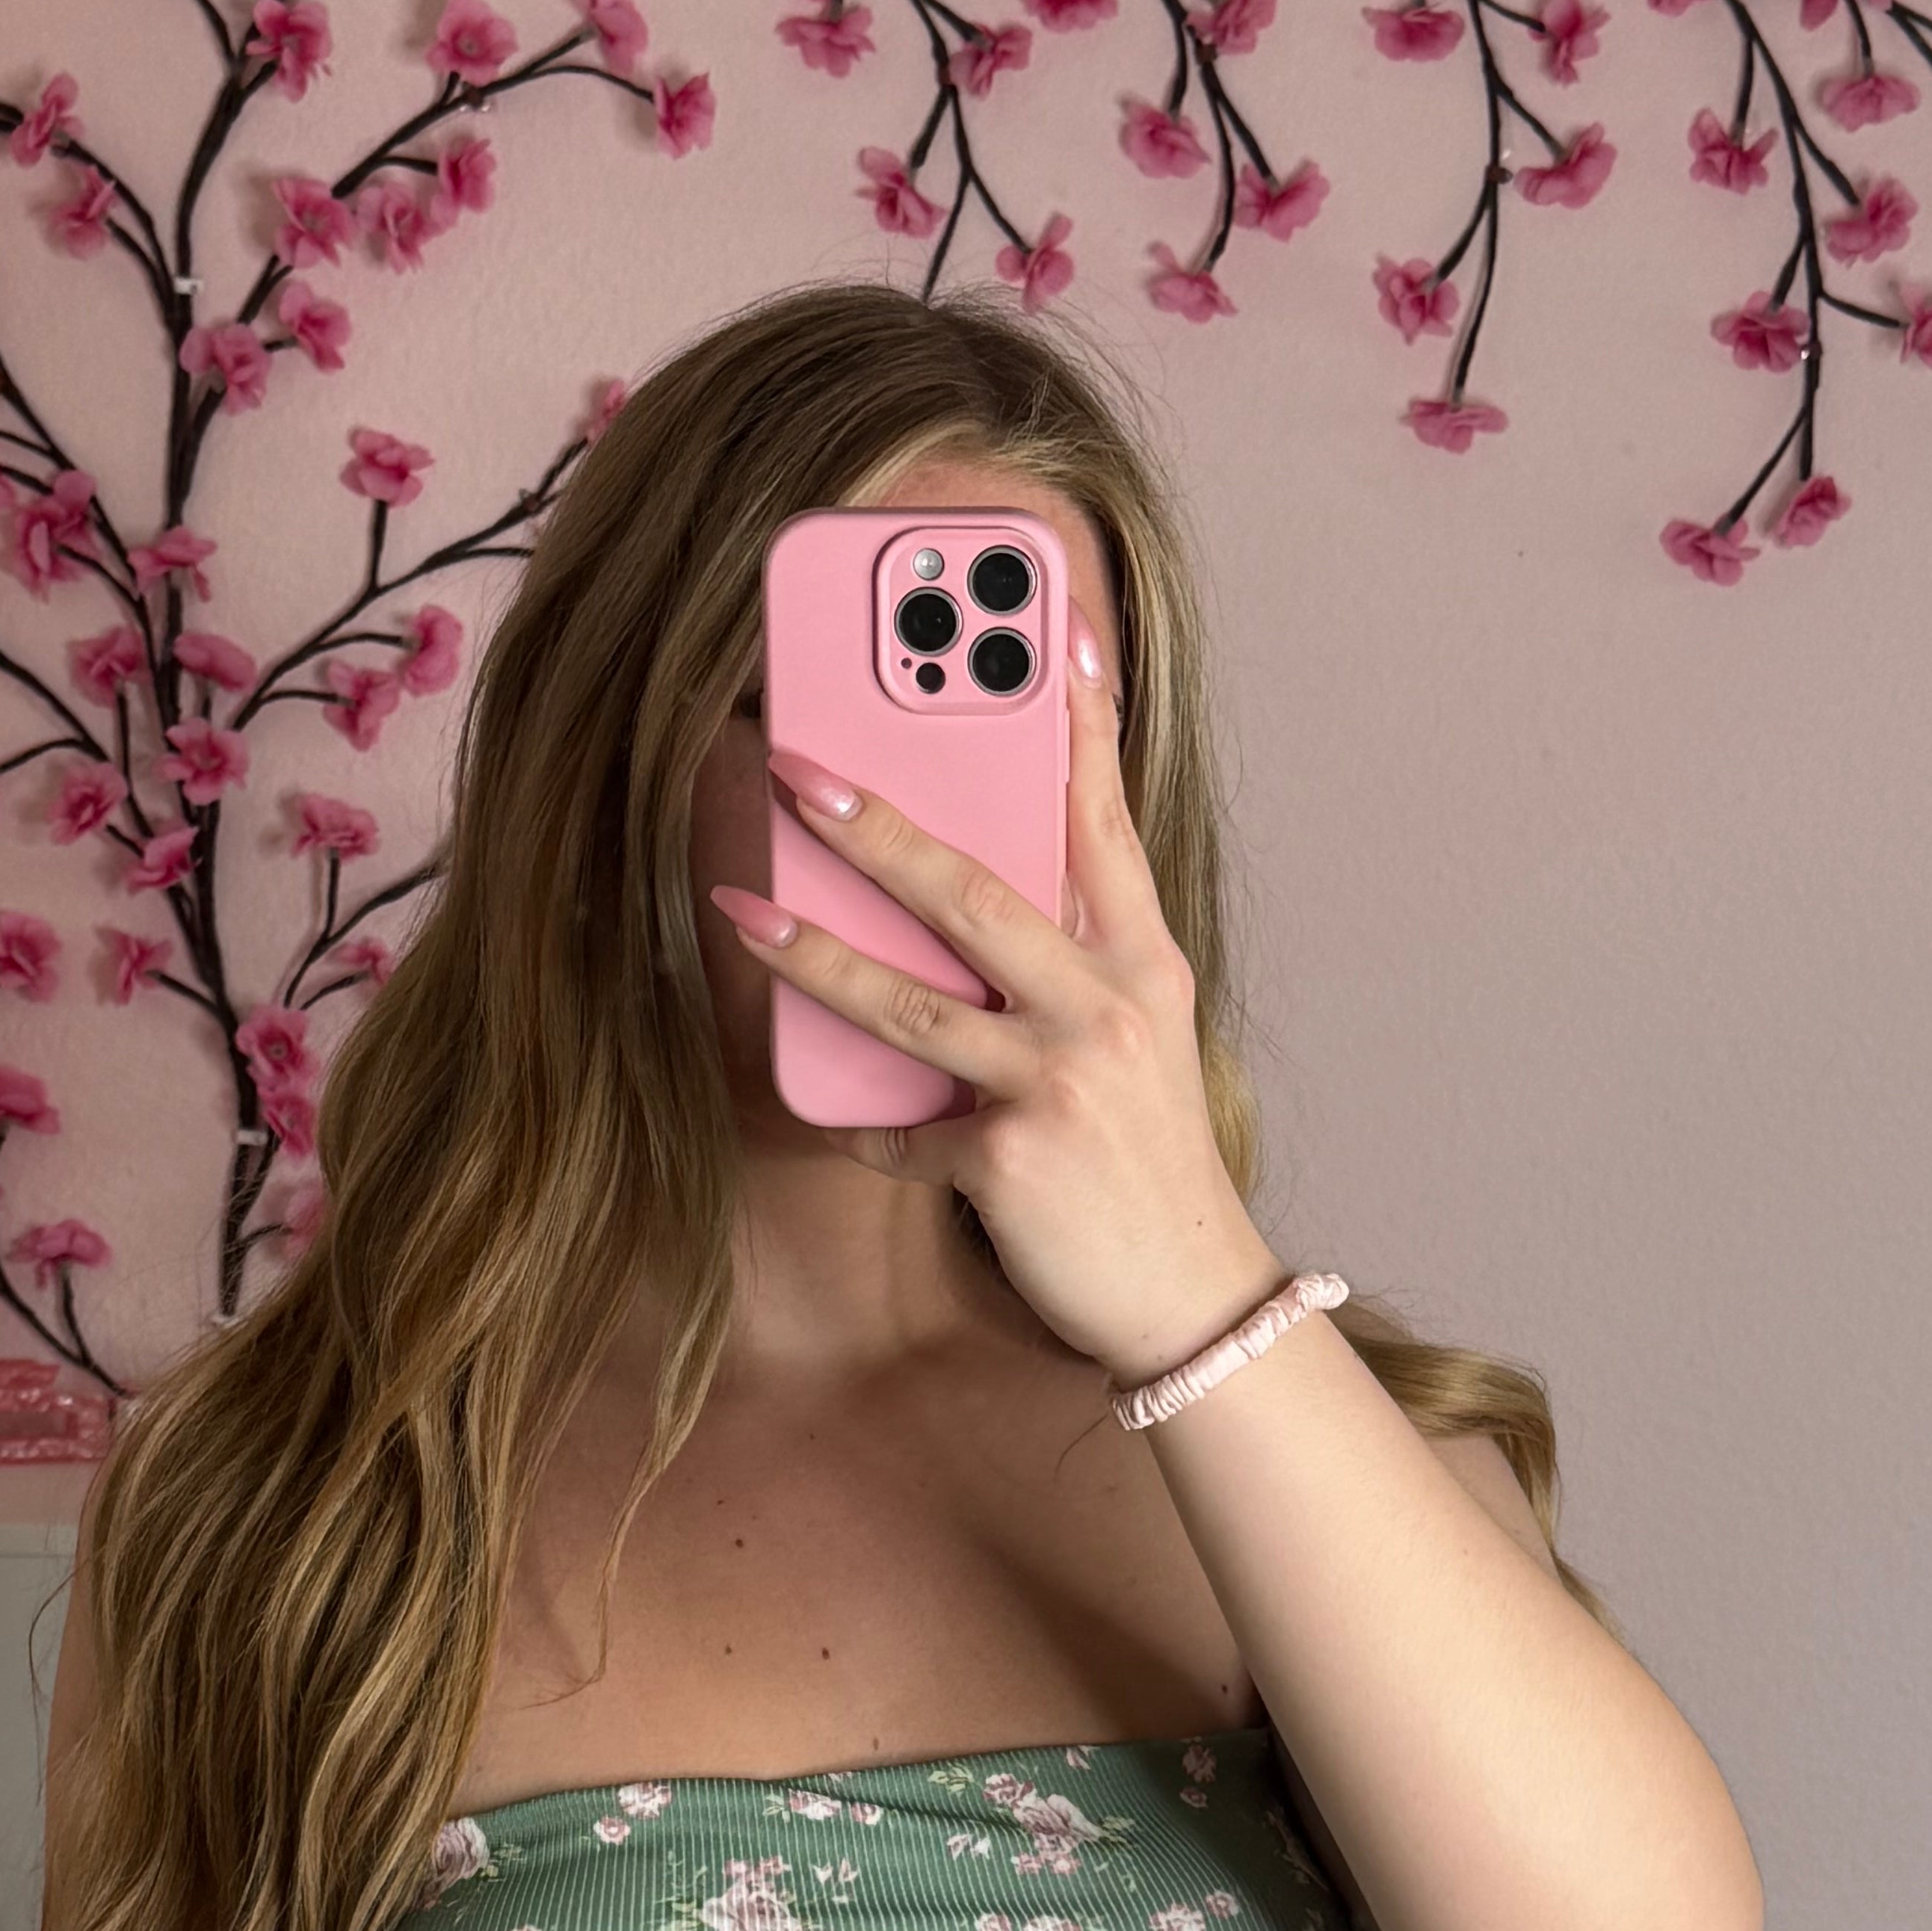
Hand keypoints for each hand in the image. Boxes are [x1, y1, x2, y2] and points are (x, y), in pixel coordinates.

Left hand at [705, 611, 1290, 1388]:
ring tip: (738, 911)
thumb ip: (1070, 958)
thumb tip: (970, 885)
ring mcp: (1058, 1084)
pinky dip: (864, 1129)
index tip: (1046, 633)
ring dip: (813, 955)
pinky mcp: (1011, 1160)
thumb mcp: (1139, 1039)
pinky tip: (836, 1118)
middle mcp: (1106, 1009)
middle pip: (978, 893)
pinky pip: (901, 1133)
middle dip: (877, 824)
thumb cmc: (1144, 1159)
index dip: (1075, 723)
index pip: (1102, 821)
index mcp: (1142, 964)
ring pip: (913, 1005)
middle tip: (796, 764)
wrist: (1192, 1297)